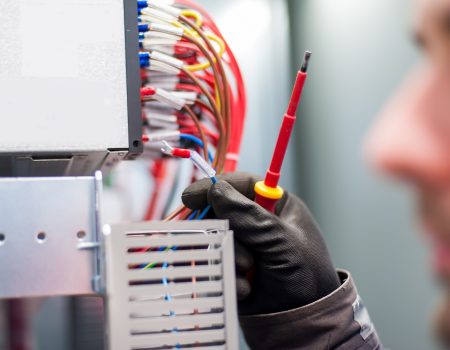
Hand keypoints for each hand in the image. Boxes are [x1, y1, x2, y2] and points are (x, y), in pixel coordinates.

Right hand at [182, 172, 339, 314]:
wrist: (302, 320)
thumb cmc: (305, 275)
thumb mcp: (280, 241)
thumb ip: (249, 216)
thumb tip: (216, 190)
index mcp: (276, 205)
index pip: (242, 184)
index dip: (216, 186)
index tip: (192, 196)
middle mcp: (258, 221)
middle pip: (222, 210)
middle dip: (225, 230)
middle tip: (230, 244)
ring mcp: (244, 244)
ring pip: (216, 237)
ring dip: (229, 255)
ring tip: (249, 270)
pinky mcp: (232, 265)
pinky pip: (215, 261)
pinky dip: (227, 274)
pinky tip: (245, 288)